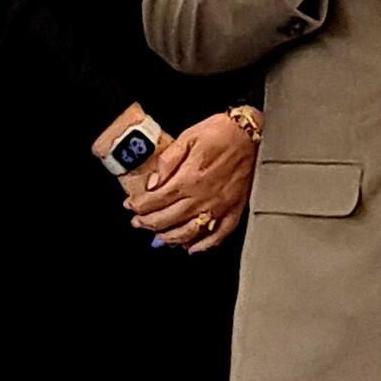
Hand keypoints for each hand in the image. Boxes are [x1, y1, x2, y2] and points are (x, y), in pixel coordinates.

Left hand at [125, 112, 257, 252]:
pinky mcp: (234, 210)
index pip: (157, 200)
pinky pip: (218, 235)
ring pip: (189, 232)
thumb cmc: (221, 132)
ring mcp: (220, 207)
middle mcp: (203, 197)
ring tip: (158, 238)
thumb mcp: (187, 137)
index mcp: (189, 178)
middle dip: (148, 223)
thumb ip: (167, 162)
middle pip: (168, 219)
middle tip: (138, 223)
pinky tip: (192, 248)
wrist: (251, 133)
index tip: (130, 206)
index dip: (139, 205)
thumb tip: (153, 183)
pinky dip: (204, 245)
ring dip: (170, 238)